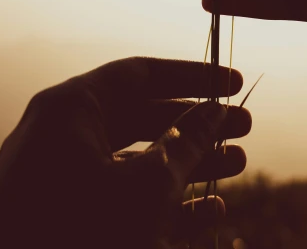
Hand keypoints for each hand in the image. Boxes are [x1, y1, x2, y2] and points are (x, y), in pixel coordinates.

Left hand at [0, 57, 250, 248]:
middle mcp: (61, 139)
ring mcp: (62, 183)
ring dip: (190, 165)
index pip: (138, 75)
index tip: (234, 83)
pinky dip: (166, 203)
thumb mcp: (147, 185)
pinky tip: (212, 213)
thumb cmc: (85, 235)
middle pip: (141, 117)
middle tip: (244, 127)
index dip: (191, 77)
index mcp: (69, 111)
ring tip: (238, 164)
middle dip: (197, 126)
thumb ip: (187, 142)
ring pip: (136, 162)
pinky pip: (122, 201)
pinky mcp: (67, 223)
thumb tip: (216, 112)